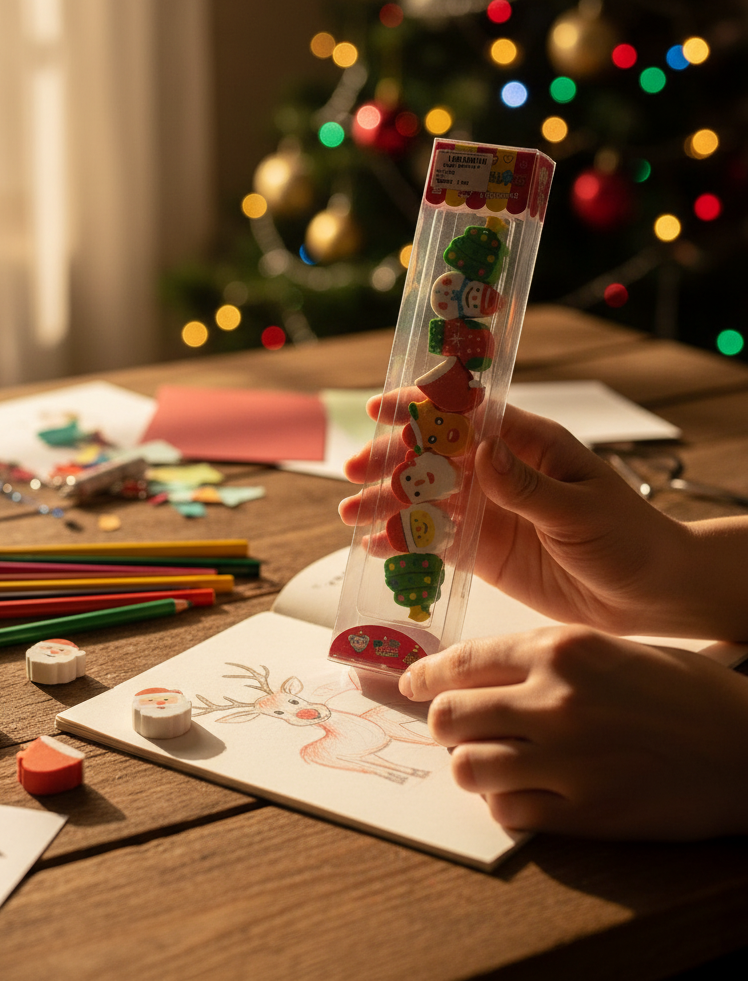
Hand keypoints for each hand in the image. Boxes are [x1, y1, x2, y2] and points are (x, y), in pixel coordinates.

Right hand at [341, 398, 702, 638]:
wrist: (650, 594)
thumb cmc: (629, 538)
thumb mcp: (581, 509)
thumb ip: (527, 486)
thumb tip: (480, 451)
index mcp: (528, 444)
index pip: (466, 414)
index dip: (422, 407)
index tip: (380, 407)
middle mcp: (500, 472)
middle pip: (434, 456)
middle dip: (391, 461)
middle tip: (354, 471)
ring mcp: (489, 512)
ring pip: (427, 500)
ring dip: (388, 504)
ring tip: (352, 514)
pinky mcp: (484, 551)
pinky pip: (436, 542)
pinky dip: (405, 543)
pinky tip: (376, 546)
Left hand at [400, 627, 747, 838]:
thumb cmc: (681, 690)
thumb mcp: (607, 649)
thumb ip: (538, 660)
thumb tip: (473, 676)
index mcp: (559, 650)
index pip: (460, 662)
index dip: (423, 676)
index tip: (410, 685)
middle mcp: (555, 701)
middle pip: (448, 715)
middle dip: (441, 724)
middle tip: (453, 730)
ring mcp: (568, 760)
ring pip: (467, 767)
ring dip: (470, 766)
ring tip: (492, 763)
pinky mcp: (587, 813)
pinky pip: (508, 812)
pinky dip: (505, 804)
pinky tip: (525, 794)